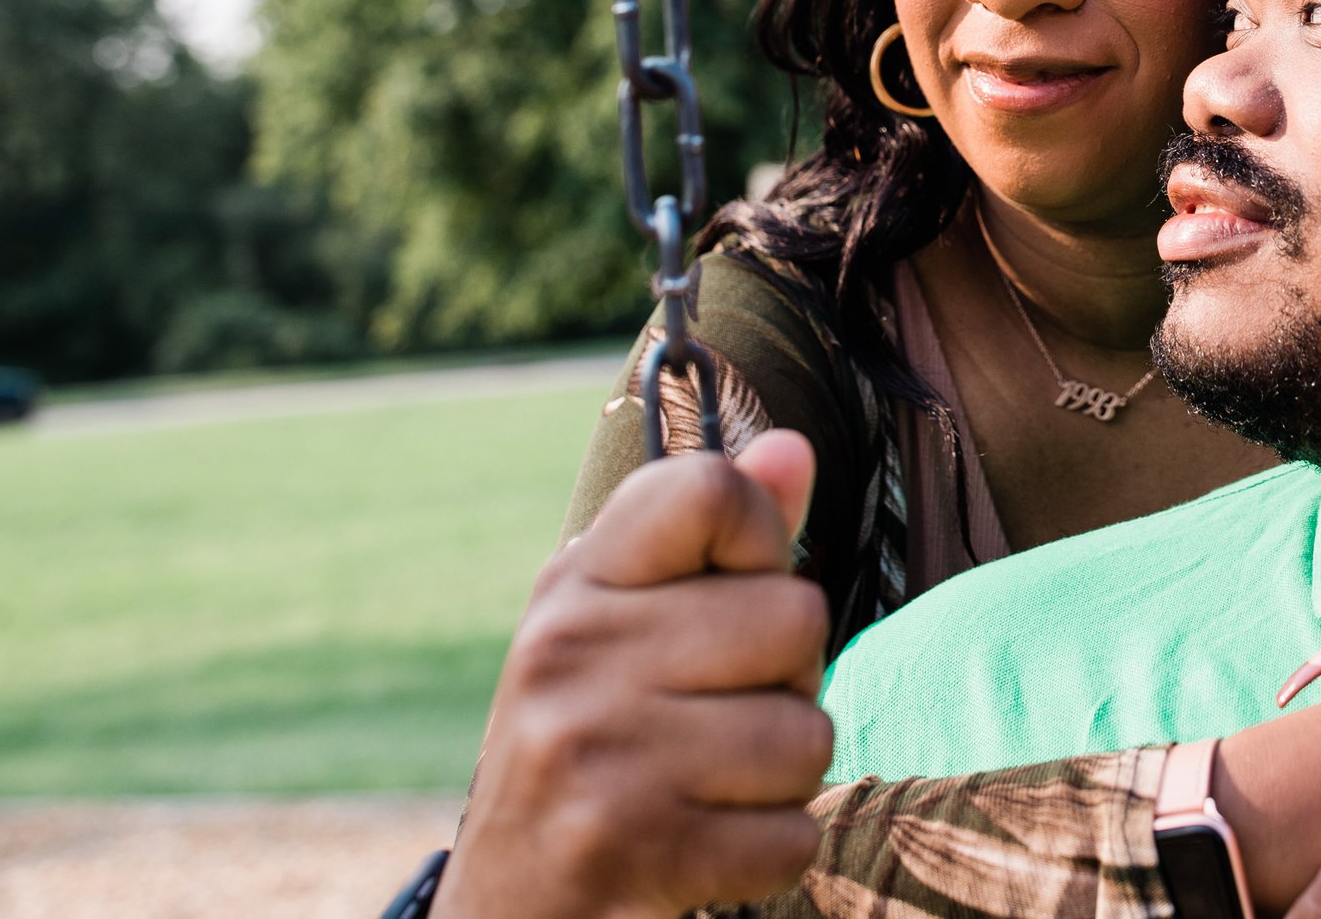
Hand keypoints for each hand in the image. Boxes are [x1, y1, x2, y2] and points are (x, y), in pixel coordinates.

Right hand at [436, 431, 833, 918]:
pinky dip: (769, 852)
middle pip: (796, 615)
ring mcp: (599, 754)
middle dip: (789, 678)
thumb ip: (721, 539)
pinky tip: (705, 845)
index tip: (733, 588)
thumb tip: (795, 448)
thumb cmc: (596, 744)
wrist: (511, 907)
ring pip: (808, 734)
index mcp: (575, 583)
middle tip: (719, 713)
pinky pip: (793, 834)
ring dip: (783, 776)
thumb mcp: (630, 626)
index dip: (760, 539)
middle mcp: (573, 654)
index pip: (710, 491)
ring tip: (711, 782)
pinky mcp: (634, 850)